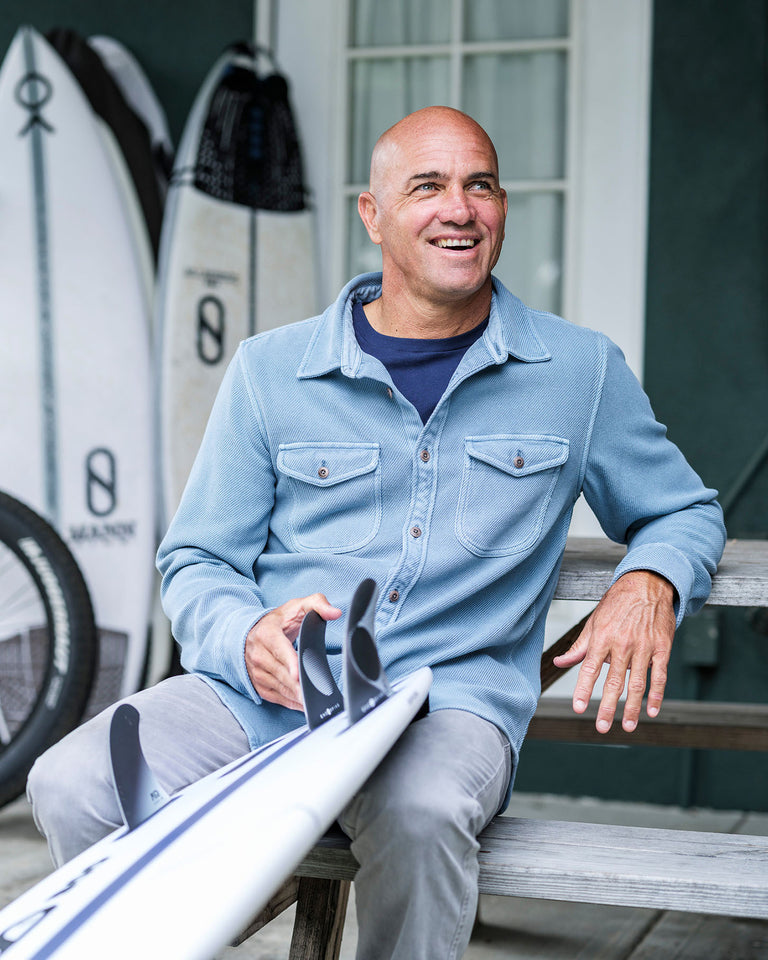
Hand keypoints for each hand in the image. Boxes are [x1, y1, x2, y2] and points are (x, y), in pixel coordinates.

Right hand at [245, 594, 341, 710]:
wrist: (253, 632)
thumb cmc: (280, 621)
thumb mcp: (298, 606)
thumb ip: (318, 605)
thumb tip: (335, 613)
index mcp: (267, 633)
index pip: (279, 649)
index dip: (289, 662)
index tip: (298, 675)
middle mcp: (258, 653)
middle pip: (281, 673)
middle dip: (298, 685)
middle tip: (316, 694)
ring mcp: (256, 671)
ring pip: (279, 687)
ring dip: (295, 696)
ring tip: (313, 701)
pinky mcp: (258, 684)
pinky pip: (275, 696)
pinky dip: (289, 702)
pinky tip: (303, 704)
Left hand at [552, 571, 675, 732]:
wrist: (647, 584)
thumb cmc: (617, 604)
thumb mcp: (594, 621)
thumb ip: (579, 646)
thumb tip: (559, 662)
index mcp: (602, 637)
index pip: (589, 668)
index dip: (583, 689)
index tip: (578, 708)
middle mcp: (622, 643)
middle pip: (614, 681)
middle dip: (607, 706)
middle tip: (602, 727)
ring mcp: (644, 646)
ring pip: (637, 683)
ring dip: (632, 707)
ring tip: (627, 725)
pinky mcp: (662, 647)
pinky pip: (660, 675)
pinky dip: (656, 695)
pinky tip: (651, 710)